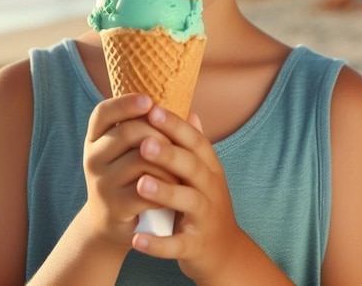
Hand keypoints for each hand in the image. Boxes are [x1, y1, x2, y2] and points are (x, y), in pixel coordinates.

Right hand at [82, 94, 178, 250]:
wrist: (110, 223)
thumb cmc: (128, 177)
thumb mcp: (130, 152)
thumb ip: (152, 130)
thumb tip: (191, 113)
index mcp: (95, 138)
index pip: (103, 112)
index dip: (125, 103)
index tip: (149, 100)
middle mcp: (92, 157)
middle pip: (128, 132)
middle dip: (159, 132)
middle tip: (177, 140)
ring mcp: (101, 182)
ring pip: (140, 160)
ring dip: (167, 161)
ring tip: (182, 166)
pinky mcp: (115, 206)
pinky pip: (146, 188)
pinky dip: (166, 185)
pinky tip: (175, 187)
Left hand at [131, 106, 243, 282]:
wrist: (224, 252)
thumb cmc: (204, 201)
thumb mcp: (203, 171)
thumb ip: (192, 144)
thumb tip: (189, 109)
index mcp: (209, 166)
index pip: (194, 140)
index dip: (175, 125)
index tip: (153, 108)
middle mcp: (211, 188)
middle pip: (192, 167)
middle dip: (169, 154)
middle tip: (144, 143)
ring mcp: (206, 217)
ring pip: (188, 202)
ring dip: (165, 193)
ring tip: (140, 184)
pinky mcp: (197, 246)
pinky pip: (178, 245)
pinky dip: (159, 244)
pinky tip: (137, 240)